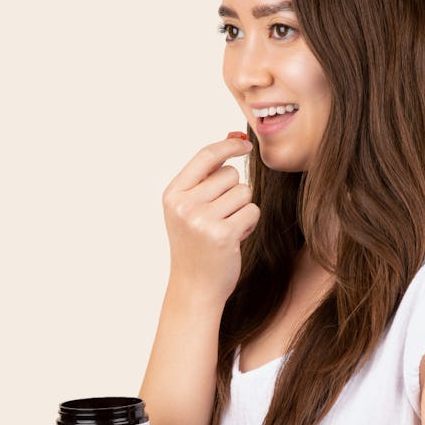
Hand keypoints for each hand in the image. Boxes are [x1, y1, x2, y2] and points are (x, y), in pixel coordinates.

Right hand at [162, 133, 258, 303]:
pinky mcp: (222, 234)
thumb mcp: (191, 206)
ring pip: (243, 193)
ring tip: (225, 229)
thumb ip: (208, 173)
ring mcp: (201, 220)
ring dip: (241, 209)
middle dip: (233, 193)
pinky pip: (251, 211)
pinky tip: (233, 240)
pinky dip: (248, 224)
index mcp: (173, 194)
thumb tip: (235, 136)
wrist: (194, 288)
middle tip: (219, 218)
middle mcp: (184, 205)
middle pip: (230, 175)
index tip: (245, 145)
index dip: (229, 146)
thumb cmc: (196, 244)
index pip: (206, 155)